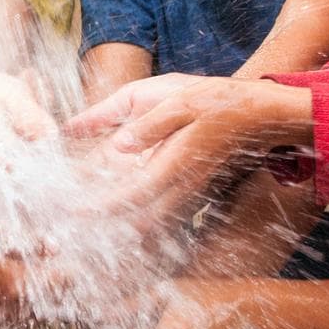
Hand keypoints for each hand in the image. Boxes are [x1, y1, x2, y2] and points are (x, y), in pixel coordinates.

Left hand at [67, 75, 311, 238]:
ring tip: (87, 222)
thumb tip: (118, 144)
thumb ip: (149, 125)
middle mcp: (182, 188)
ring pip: (150, 227)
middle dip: (104, 228)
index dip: (96, 209)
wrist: (261, 115)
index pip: (128, 198)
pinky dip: (137, 222)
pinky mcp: (193, 194)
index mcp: (174, 164)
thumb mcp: (181, 100)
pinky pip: (162, 218)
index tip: (68, 210)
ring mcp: (190, 195)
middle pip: (137, 225)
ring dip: (120, 229)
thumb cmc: (219, 101)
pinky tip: (119, 217)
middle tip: (70, 223)